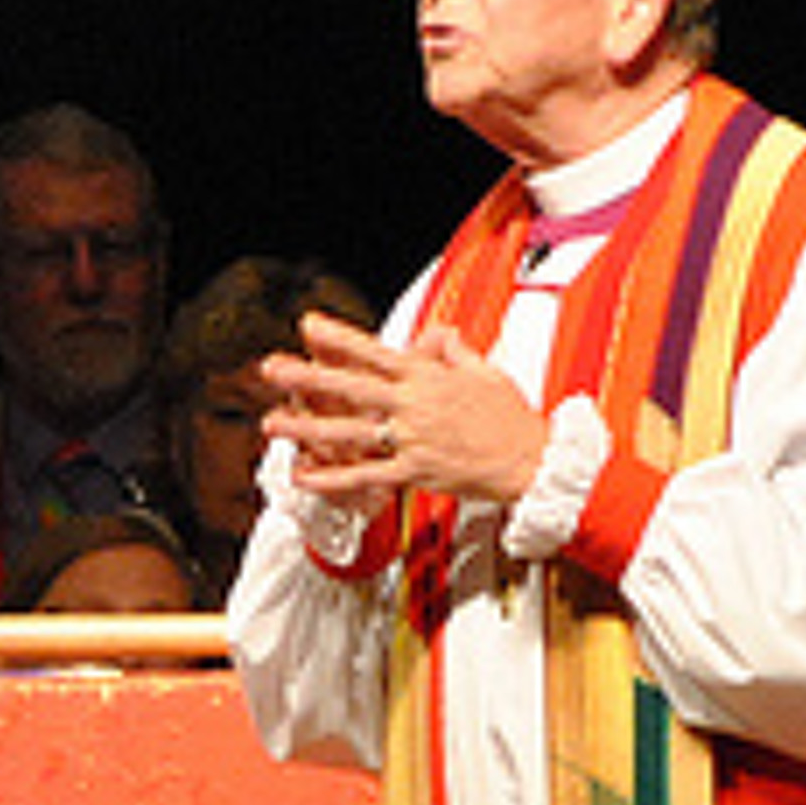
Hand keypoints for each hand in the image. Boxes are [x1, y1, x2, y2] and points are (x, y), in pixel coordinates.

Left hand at [261, 312, 551, 507]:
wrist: (533, 460)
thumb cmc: (512, 419)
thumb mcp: (486, 372)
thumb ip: (454, 352)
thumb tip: (438, 334)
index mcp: (430, 378)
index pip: (375, 352)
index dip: (339, 338)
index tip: (309, 326)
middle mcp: (416, 405)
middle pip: (352, 387)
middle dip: (308, 377)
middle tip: (272, 369)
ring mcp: (414, 439)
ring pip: (351, 432)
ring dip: (308, 428)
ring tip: (273, 425)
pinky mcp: (418, 472)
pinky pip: (368, 476)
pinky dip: (335, 478)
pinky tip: (306, 477)